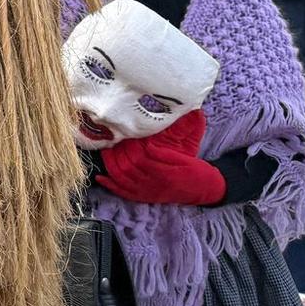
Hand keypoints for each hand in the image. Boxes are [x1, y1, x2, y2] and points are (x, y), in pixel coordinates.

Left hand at [94, 109, 224, 205]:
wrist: (204, 190)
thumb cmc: (197, 167)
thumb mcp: (194, 146)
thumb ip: (188, 128)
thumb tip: (193, 108)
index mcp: (171, 167)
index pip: (147, 154)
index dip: (135, 143)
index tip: (128, 133)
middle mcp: (158, 180)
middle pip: (132, 165)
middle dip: (120, 152)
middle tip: (112, 139)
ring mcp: (151, 190)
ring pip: (125, 178)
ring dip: (112, 164)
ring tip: (105, 151)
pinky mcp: (146, 197)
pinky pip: (125, 193)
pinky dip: (111, 185)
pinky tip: (100, 177)